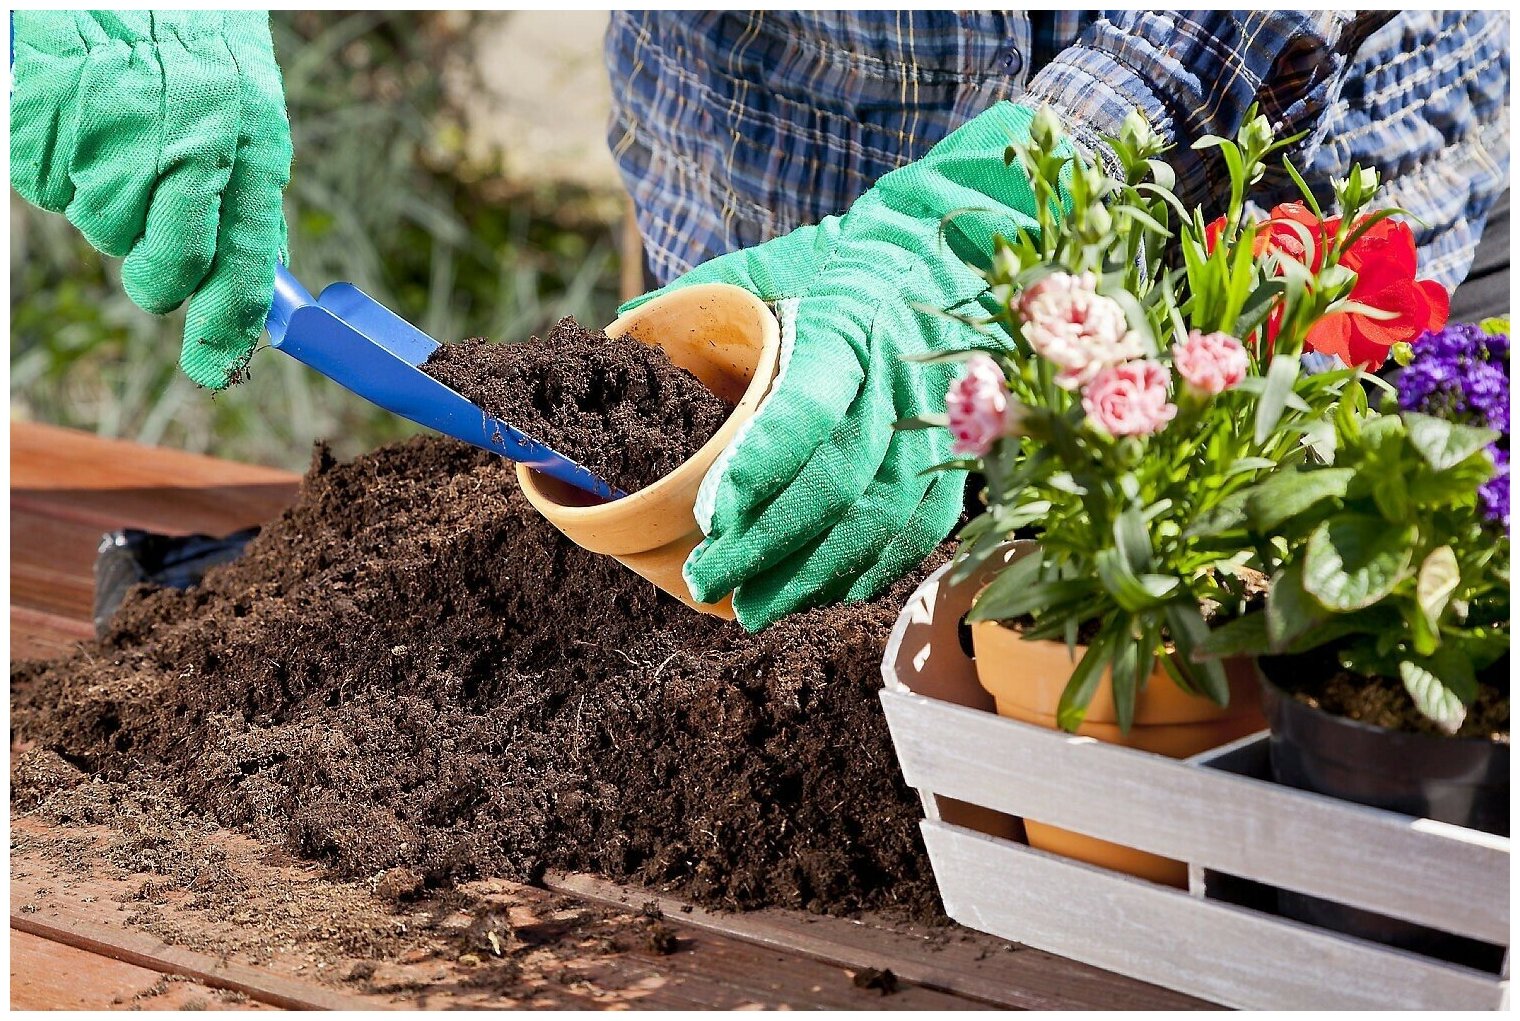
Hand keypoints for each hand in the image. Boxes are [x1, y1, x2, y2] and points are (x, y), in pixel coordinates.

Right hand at [11, 10, 292, 388]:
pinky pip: (53, 192)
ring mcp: (108, 141)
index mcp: (244, 147)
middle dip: (158, 275)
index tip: (215, 368)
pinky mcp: (43, 131)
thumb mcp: (249, 112)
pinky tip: (83, 126)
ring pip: (105, 233)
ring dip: (110, 206)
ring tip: (119, 142)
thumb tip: (263, 277)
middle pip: (164, 270)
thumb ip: (251, 197)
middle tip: (154, 239)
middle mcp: (181, 148)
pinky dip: (64, 172)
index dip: (226, 327)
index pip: (242, 266)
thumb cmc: (190, 47)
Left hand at [623, 102, 1062, 628]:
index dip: (759, 470)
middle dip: (768, 545)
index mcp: (845, 327)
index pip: (804, 409)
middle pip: (837, 482)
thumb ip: (705, 296)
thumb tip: (623, 325)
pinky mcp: (957, 456)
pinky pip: (919, 530)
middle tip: (709, 580)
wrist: (952, 253)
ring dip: (815, 575)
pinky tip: (823, 593)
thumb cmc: (845, 262)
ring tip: (755, 607)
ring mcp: (936, 423)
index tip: (711, 516)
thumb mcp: (776, 262)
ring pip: (880, 519)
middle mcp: (896, 380)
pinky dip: (870, 571)